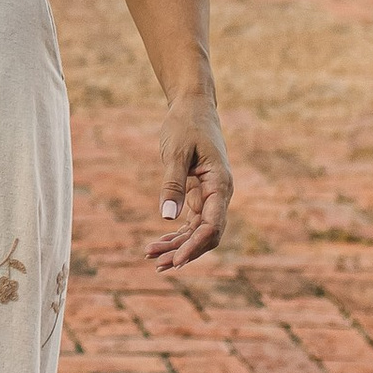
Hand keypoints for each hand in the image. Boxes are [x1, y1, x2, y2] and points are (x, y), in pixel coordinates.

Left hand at [148, 89, 230, 271]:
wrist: (192, 106)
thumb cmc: (186, 125)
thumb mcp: (176, 151)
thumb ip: (172, 183)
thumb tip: (167, 217)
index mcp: (220, 184)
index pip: (212, 225)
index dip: (194, 246)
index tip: (175, 260)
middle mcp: (219, 194)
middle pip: (206, 235)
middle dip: (184, 251)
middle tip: (158, 265)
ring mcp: (210, 196)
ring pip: (197, 231)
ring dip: (177, 245)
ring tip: (151, 258)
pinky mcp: (198, 193)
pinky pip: (190, 221)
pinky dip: (175, 233)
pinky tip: (158, 243)